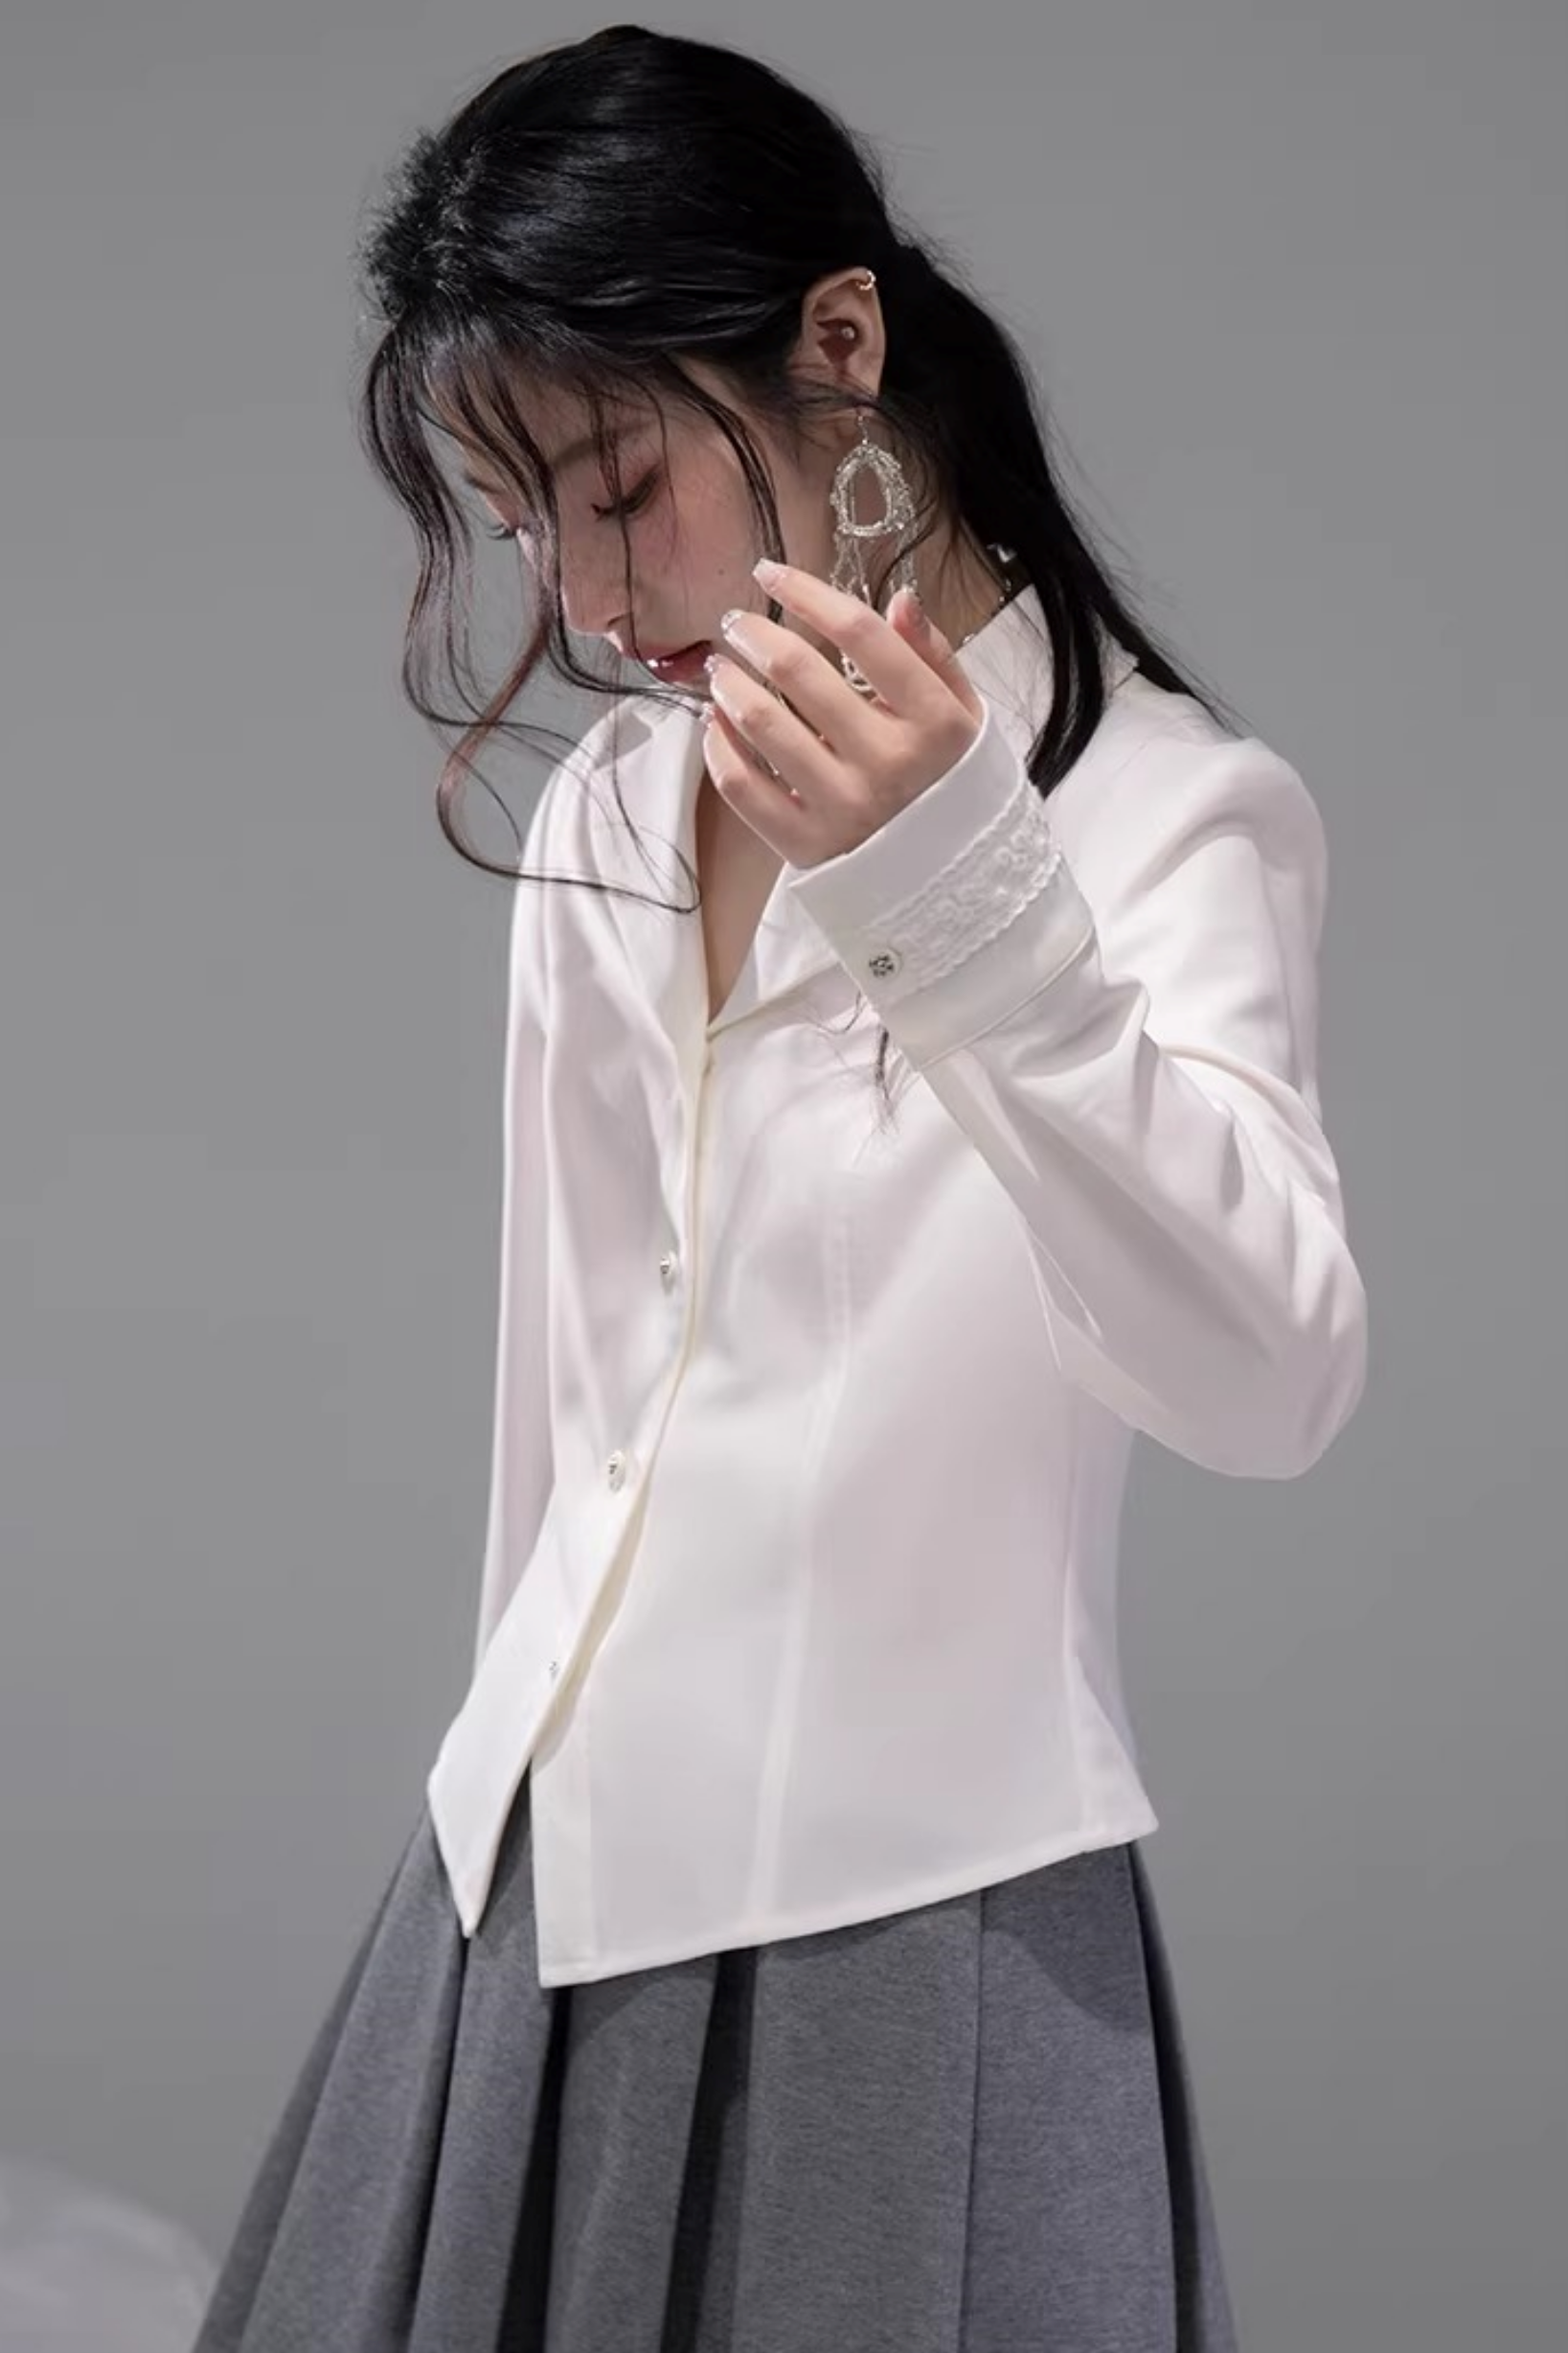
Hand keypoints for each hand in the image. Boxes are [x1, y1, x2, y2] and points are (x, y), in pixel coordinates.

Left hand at [702, 558, 986, 868]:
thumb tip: (899, 598)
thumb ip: (933, 655)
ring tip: (721, 669)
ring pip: (762, 724)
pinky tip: (716, 724)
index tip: (771, 572)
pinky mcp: (806, 845)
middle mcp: (888, 763)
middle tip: (737, 624)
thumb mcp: (963, 715)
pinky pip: (743, 787)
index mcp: (932, 722)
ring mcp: (844, 807)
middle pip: (800, 671)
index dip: (807, 592)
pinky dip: (719, 748)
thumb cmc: (950, 782)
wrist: (951, 877)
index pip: (860, 634)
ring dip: (728, 684)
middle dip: (755, 634)